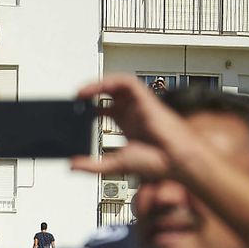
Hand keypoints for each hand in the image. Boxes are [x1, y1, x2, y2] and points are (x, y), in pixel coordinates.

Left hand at [68, 75, 196, 181]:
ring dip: (99, 84)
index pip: (104, 108)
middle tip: (74, 99)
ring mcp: (139, 105)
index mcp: (126, 124)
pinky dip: (111, 81)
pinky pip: (128, 82)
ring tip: (81, 92)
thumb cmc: (156, 162)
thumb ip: (92, 165)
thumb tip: (73, 166)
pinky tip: (97, 89)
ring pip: (118, 84)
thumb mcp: (115, 164)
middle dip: (91, 92)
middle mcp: (132, 112)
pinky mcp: (147, 99)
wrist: (176, 160)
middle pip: (110, 93)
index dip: (88, 107)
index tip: (73, 110)